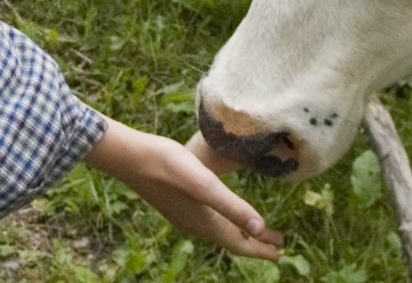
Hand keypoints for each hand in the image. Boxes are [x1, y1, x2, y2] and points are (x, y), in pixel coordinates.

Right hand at [85, 118, 282, 259]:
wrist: (131, 157)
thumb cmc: (168, 166)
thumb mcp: (204, 183)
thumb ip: (232, 206)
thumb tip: (260, 228)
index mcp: (204, 222)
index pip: (238, 242)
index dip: (260, 248)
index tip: (280, 253)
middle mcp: (195, 223)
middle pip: (232, 238)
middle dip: (255, 241)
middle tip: (277, 245)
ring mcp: (184, 214)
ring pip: (220, 228)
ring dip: (241, 230)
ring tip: (258, 229)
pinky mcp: (178, 202)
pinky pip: (209, 219)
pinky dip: (226, 220)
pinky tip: (225, 210)